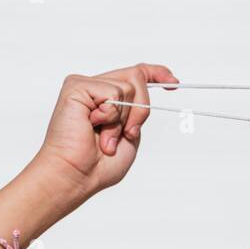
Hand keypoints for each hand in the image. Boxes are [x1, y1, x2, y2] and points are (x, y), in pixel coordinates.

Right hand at [31, 63, 179, 197]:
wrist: (76, 175)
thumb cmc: (99, 164)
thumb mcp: (130, 134)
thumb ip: (138, 111)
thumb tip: (159, 86)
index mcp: (106, 99)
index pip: (135, 74)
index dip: (156, 73)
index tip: (173, 83)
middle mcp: (95, 88)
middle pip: (136, 77)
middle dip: (141, 110)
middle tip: (128, 134)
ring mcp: (84, 85)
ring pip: (127, 87)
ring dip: (122, 120)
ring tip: (104, 138)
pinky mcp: (76, 86)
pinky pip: (112, 93)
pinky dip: (110, 116)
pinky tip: (92, 126)